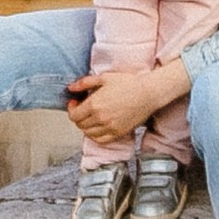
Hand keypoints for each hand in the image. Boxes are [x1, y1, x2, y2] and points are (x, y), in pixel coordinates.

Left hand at [67, 61, 185, 155]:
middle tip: (82, 108)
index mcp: (94, 104)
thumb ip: (84, 83)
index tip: (74, 103)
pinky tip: (97, 127)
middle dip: (77, 116)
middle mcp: (100, 118)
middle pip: (80, 125)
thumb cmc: (128, 83)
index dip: (71, 109)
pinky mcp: (118, 133)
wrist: (147, 93)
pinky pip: (101, 140)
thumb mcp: (104, 78)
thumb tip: (71, 88)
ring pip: (88, 133)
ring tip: (90, 117)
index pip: (74, 115)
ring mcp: (110, 127)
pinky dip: (95, 136)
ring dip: (85, 126)